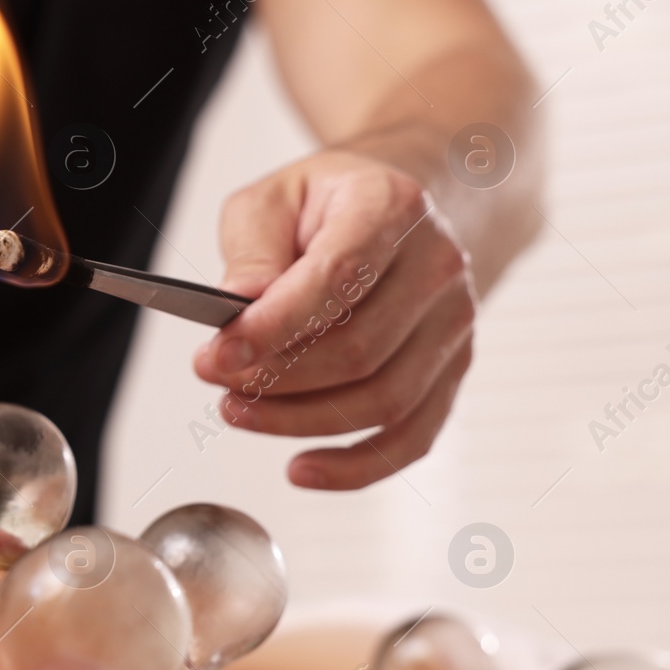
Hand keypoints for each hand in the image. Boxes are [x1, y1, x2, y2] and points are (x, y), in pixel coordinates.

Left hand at [193, 150, 475, 489]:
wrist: (401, 209)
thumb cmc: (327, 206)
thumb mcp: (271, 200)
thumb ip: (251, 251)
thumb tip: (239, 307)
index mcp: (391, 207)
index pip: (337, 278)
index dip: (273, 327)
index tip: (216, 354)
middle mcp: (437, 266)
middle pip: (359, 350)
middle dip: (275, 379)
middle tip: (216, 378)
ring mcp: (454, 323)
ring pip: (383, 400)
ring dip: (299, 421)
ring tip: (237, 411)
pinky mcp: (452, 370)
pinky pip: (413, 437)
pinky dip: (356, 466)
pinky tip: (301, 469)